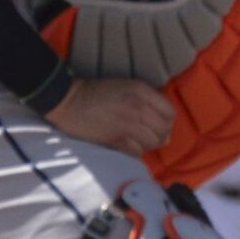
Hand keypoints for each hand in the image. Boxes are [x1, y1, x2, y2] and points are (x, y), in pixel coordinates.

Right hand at [43, 77, 175, 158]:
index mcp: (141, 91)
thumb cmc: (98, 93)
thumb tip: (166, 123)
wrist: (69, 100)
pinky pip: (137, 152)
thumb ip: (148, 99)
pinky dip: (135, 151)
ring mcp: (127, 124)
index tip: (160, 124)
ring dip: (148, 144)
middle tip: (149, 136)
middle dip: (160, 135)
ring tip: (138, 140)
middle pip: (164, 130)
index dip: (168, 121)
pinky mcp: (115, 139)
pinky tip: (128, 146)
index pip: (170, 112)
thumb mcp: (127, 86)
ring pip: (153, 143)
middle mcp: (138, 107)